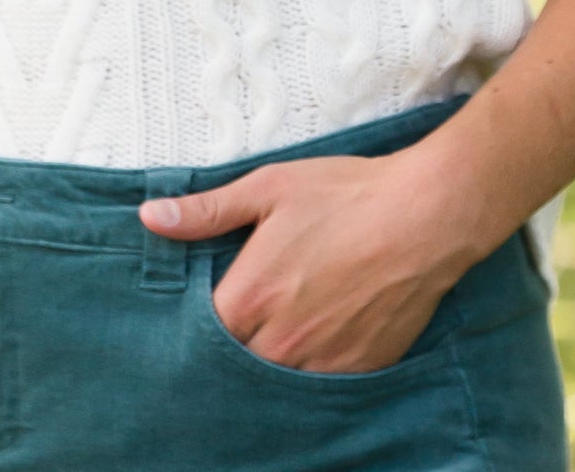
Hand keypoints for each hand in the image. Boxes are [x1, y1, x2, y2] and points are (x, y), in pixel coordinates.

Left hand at [138, 148, 474, 374]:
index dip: (200, 321)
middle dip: (233, 344)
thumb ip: (207, 211)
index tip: (208, 305)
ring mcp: (321, 362)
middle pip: (235, 363)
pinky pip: (318, 387)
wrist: (424, 216)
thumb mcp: (270, 188)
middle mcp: (281, 341)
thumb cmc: (345, 195)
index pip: (201, 333)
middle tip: (246, 315)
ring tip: (278, 328)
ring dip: (270, 360)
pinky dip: (310, 369)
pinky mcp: (358, 371)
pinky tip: (315, 340)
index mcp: (251, 296)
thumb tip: (150, 217)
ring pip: (275, 380)